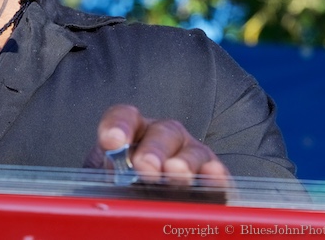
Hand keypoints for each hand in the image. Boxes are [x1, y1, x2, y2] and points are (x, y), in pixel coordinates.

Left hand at [85, 104, 231, 186]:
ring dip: (183, 163)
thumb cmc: (127, 192)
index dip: (118, 126)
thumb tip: (107, 179)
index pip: (124, 117)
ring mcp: (192, 154)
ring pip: (191, 152)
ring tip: (175, 172)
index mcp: (133, 132)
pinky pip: (217, 174)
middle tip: (144, 167)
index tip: (111, 142)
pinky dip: (215, 176)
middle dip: (153, 150)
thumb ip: (109, 175)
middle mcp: (165, 138)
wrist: (150, 207)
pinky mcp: (214, 177)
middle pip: (162, 133)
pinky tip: (211, 178)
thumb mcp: (110, 181)